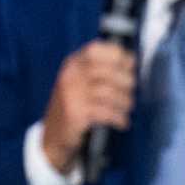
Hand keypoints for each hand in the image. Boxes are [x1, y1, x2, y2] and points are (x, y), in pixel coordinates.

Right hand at [40, 40, 135, 173]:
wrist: (53, 135)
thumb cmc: (74, 105)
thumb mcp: (79, 82)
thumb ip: (99, 70)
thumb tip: (131, 61)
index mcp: (72, 64)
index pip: (95, 50)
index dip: (117, 55)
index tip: (130, 65)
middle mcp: (70, 75)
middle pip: (107, 71)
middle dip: (126, 82)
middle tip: (131, 91)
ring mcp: (72, 94)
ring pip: (109, 92)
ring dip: (124, 102)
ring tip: (127, 108)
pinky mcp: (76, 113)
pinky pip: (106, 112)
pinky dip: (118, 117)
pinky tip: (122, 121)